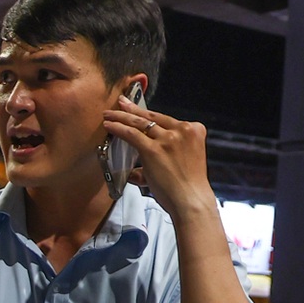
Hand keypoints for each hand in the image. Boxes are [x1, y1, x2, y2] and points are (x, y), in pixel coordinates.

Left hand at [103, 97, 215, 219]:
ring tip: (109, 113)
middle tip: (121, 102)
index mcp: (194, 130)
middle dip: (133, 108)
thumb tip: (136, 172)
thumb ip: (163, 158)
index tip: (139, 109)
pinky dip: (118, 128)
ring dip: (121, 116)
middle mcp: (183, 130)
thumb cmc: (187, 187)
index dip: (149, 114)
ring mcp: (169, 138)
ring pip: (140, 123)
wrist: (191, 200)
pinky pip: (132, 134)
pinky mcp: (154, 149)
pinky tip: (109, 125)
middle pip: (153, 117)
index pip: (166, 120)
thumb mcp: (184, 162)